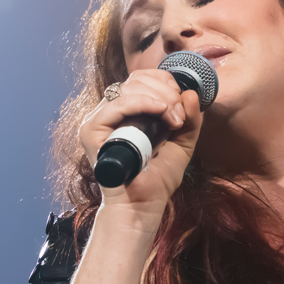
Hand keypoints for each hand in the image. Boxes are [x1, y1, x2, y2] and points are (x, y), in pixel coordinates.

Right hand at [78, 68, 203, 222]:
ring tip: (173, 121)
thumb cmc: (157, 178)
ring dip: (160, 98)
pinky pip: (118, 104)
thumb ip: (191, 119)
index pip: (143, 79)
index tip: (183, 106)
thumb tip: (191, 93)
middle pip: (137, 79)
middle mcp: (112, 111)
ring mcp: (100, 119)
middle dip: (167, 92)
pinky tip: (161, 110)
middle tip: (179, 117)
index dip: (166, 84)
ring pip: (129, 87)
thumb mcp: (182, 143)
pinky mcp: (92, 130)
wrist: (143, 205)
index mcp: (129, 111)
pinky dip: (143, 103)